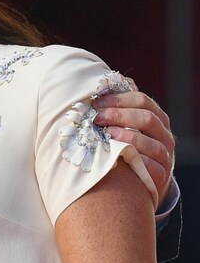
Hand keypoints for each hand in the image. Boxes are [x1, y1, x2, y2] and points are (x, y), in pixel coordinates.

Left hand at [93, 87, 174, 206]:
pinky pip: (153, 167)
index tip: (96, 103)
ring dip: (129, 137)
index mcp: (157, 117)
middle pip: (147, 119)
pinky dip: (138, 161)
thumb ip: (121, 108)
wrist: (142, 179)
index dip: (118, 100)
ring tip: (108, 135)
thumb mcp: (128, 126)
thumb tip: (110, 84)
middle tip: (97, 118)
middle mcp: (164, 135)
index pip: (142, 100)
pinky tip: (122, 157)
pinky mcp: (161, 175)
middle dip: (119, 116)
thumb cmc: (130, 147)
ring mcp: (165, 155)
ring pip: (152, 143)